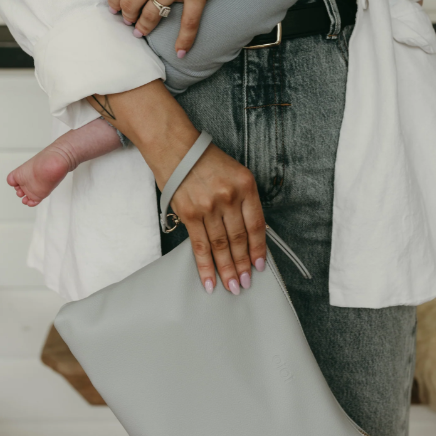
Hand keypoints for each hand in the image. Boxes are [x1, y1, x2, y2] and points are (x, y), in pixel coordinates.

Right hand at [86, 80, 266, 294]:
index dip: (259, 249)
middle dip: (243, 265)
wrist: (174, 146)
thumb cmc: (205, 160)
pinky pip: (200, 246)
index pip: (257, 225)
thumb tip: (247, 234)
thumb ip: (242, 200)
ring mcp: (209, 207)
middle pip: (239, 239)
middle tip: (245, 284)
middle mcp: (229, 197)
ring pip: (221, 246)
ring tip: (232, 288)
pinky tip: (209, 282)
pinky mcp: (189, 214)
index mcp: (245, 186)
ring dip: (227, 270)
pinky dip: (205, 266)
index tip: (260, 266)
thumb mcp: (234, 173)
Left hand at [108, 0, 236, 54]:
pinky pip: (189, 24)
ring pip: (152, 16)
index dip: (114, 0)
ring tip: (141, 33)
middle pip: (131, 3)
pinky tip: (180, 52)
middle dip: (127, 16)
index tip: (114, 7)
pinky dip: (184, 40)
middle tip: (128, 22)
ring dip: (144, 28)